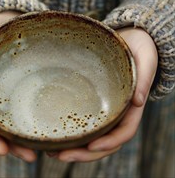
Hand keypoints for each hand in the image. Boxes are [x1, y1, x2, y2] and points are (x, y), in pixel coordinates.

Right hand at [0, 11, 36, 161]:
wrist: (9, 19)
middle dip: (5, 143)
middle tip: (23, 157)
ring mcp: (10, 93)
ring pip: (13, 123)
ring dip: (20, 142)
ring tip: (35, 157)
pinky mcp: (25, 88)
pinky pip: (27, 110)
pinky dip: (32, 126)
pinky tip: (43, 138)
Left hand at [52, 27, 157, 161]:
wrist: (128, 40)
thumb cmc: (137, 48)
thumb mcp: (145, 58)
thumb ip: (144, 77)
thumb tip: (138, 101)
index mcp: (131, 106)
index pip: (124, 132)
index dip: (109, 141)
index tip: (91, 146)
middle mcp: (117, 113)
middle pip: (104, 142)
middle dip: (83, 153)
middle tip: (59, 156)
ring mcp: (103, 111)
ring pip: (91, 137)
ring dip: (73, 149)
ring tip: (51, 152)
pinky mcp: (91, 104)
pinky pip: (82, 123)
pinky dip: (70, 134)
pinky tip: (53, 136)